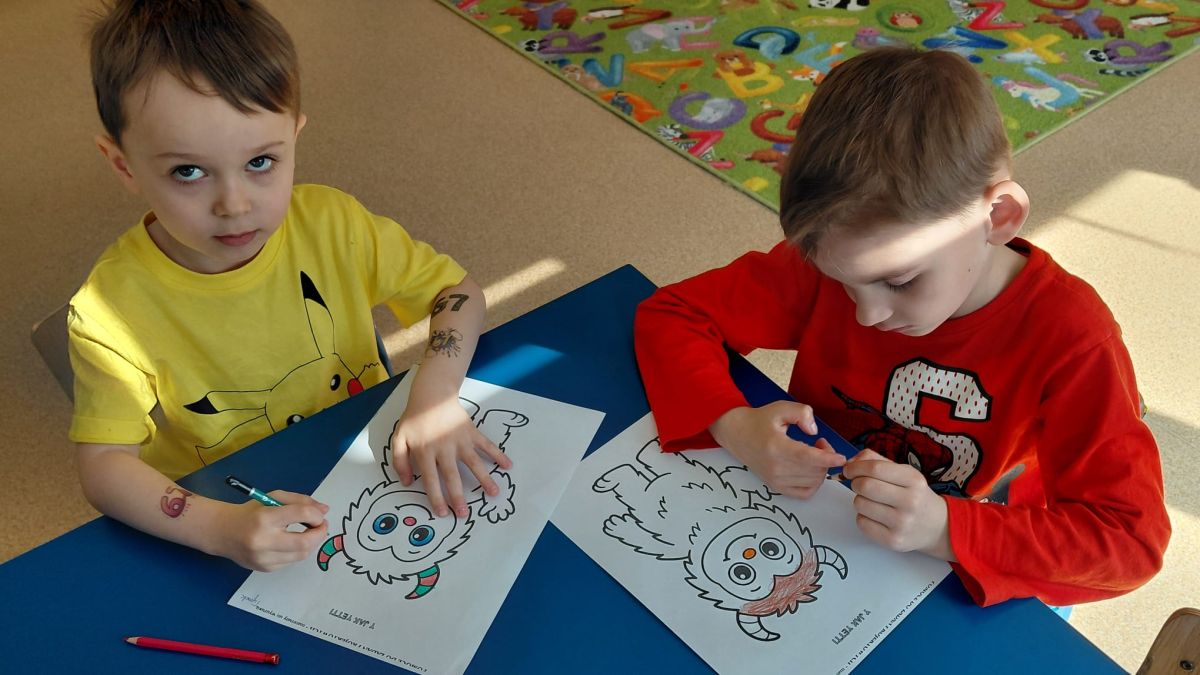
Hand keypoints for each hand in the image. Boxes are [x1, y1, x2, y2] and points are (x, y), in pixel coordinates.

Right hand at [217, 491, 328, 571]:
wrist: (222, 532)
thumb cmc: (250, 512)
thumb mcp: (273, 498)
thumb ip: (300, 501)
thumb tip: (325, 510)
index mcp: (265, 518)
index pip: (300, 514)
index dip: (316, 515)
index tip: (318, 514)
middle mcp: (263, 541)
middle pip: (305, 543)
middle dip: (320, 533)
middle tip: (321, 525)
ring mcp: (263, 558)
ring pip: (301, 555)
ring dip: (311, 543)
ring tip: (308, 533)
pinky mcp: (264, 569)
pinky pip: (291, 562)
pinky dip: (297, 552)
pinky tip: (292, 543)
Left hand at [389, 397, 512, 517]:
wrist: (433, 395)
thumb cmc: (415, 420)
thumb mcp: (399, 439)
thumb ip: (399, 461)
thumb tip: (407, 483)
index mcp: (425, 451)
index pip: (430, 479)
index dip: (436, 497)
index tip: (443, 513)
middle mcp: (444, 448)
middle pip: (452, 476)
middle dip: (459, 496)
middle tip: (464, 514)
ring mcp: (460, 440)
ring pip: (474, 463)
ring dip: (484, 479)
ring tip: (494, 494)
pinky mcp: (472, 433)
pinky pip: (487, 445)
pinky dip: (498, 455)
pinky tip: (508, 466)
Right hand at [709, 402, 845, 498]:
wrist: (736, 434)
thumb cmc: (759, 421)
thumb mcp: (781, 408)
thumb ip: (801, 413)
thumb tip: (814, 431)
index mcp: (776, 447)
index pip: (807, 457)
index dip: (827, 458)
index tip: (841, 458)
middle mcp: (775, 467)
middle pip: (813, 471)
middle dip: (826, 458)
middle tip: (821, 443)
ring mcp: (775, 479)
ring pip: (812, 481)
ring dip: (821, 469)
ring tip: (814, 453)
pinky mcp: (776, 486)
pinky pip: (804, 493)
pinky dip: (814, 483)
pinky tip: (811, 469)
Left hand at [841, 449, 953, 559]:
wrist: (938, 526)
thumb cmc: (915, 496)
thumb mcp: (904, 473)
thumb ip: (876, 461)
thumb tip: (850, 462)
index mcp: (914, 480)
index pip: (875, 468)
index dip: (855, 467)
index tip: (849, 470)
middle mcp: (910, 501)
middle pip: (865, 486)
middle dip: (856, 483)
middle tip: (859, 485)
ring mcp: (902, 523)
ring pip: (860, 504)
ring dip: (859, 500)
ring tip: (873, 502)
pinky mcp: (893, 541)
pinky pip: (862, 523)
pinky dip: (863, 517)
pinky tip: (875, 517)